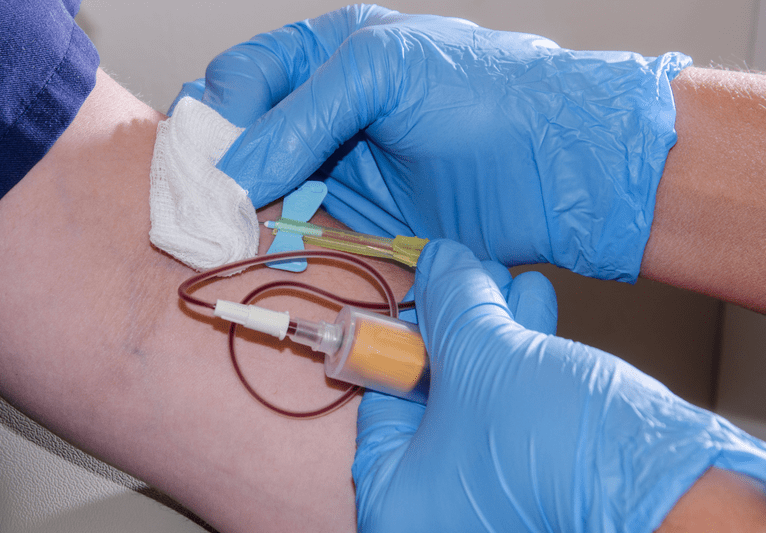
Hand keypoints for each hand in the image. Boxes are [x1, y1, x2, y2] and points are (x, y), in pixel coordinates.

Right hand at [174, 5, 690, 280]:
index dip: (217, 113)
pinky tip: (262, 246)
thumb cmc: (484, 95)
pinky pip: (291, 228)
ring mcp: (336, 166)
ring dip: (236, 208)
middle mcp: (323, 109)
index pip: (240, 77)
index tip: (210, 157)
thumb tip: (228, 171)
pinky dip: (269, 239)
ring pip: (256, 186)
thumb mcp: (379, 73)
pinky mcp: (353, 218)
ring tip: (227, 229)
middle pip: (238, 134)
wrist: (558, 168)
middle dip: (216, 165)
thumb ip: (298, 117)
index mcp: (327, 52)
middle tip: (206, 200)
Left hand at [352, 239, 765, 532]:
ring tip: (505, 281)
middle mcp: (436, 517)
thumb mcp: (479, 354)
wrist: (658, 488)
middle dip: (457, 327)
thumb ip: (448, 303)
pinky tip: (535, 307)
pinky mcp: (535, 492)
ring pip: (477, 401)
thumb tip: (439, 264)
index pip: (379, 406)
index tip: (421, 298)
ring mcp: (488, 509)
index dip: (402, 341)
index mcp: (395, 505)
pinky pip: (512, 416)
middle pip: (430, 400)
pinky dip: (523, 362)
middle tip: (465, 279)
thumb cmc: (550, 444)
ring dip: (495, 333)